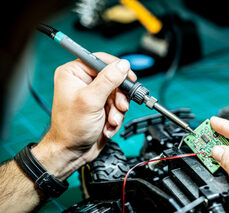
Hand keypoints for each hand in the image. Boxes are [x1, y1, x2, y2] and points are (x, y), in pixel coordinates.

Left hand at [32, 53, 136, 179]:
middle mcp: (83, 82)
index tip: (129, 77)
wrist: (72, 152)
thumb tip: (123, 65)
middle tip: (120, 106)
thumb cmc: (71, 128)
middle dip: (118, 96)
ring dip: (118, 110)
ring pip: (118, 94)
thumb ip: (109, 80)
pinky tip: (108, 126)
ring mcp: (93, 96)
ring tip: (111, 120)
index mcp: (74, 73)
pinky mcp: (101, 107)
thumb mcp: (91, 100)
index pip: (100, 61)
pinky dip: (116, 117)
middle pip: (113, 79)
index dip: (117, 69)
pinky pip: (118, 106)